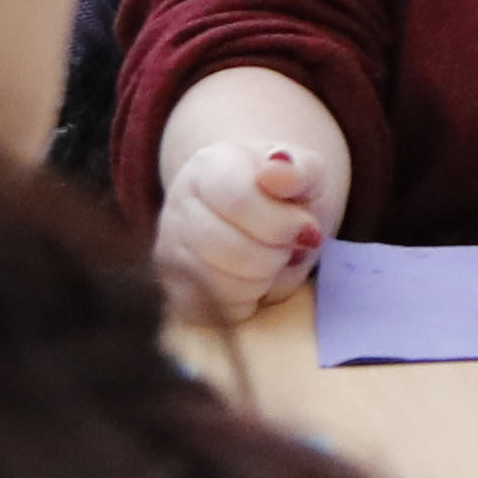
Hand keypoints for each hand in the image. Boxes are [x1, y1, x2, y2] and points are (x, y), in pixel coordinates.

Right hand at [155, 135, 335, 322]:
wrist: (257, 214)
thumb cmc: (283, 194)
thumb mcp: (304, 173)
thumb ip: (299, 170)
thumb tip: (278, 171)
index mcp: (208, 167)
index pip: (239, 201)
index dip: (282, 224)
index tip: (306, 228)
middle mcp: (178, 206)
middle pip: (233, 249)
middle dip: (277, 255)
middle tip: (288, 246)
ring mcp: (170, 250)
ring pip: (225, 285)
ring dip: (265, 279)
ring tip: (271, 259)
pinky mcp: (176, 290)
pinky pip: (220, 310)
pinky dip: (249, 301)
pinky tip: (254, 279)